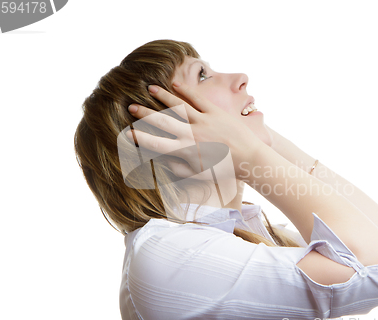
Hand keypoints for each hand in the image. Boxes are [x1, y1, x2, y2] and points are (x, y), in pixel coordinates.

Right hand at [126, 83, 263, 178]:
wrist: (249, 159)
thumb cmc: (223, 171)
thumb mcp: (198, 175)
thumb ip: (178, 167)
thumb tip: (162, 159)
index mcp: (186, 151)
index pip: (157, 144)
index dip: (141, 138)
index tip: (128, 133)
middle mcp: (192, 134)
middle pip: (163, 122)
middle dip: (144, 114)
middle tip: (131, 107)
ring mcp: (204, 121)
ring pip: (178, 106)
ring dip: (162, 97)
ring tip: (148, 89)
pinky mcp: (216, 113)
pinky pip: (197, 99)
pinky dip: (185, 91)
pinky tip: (173, 85)